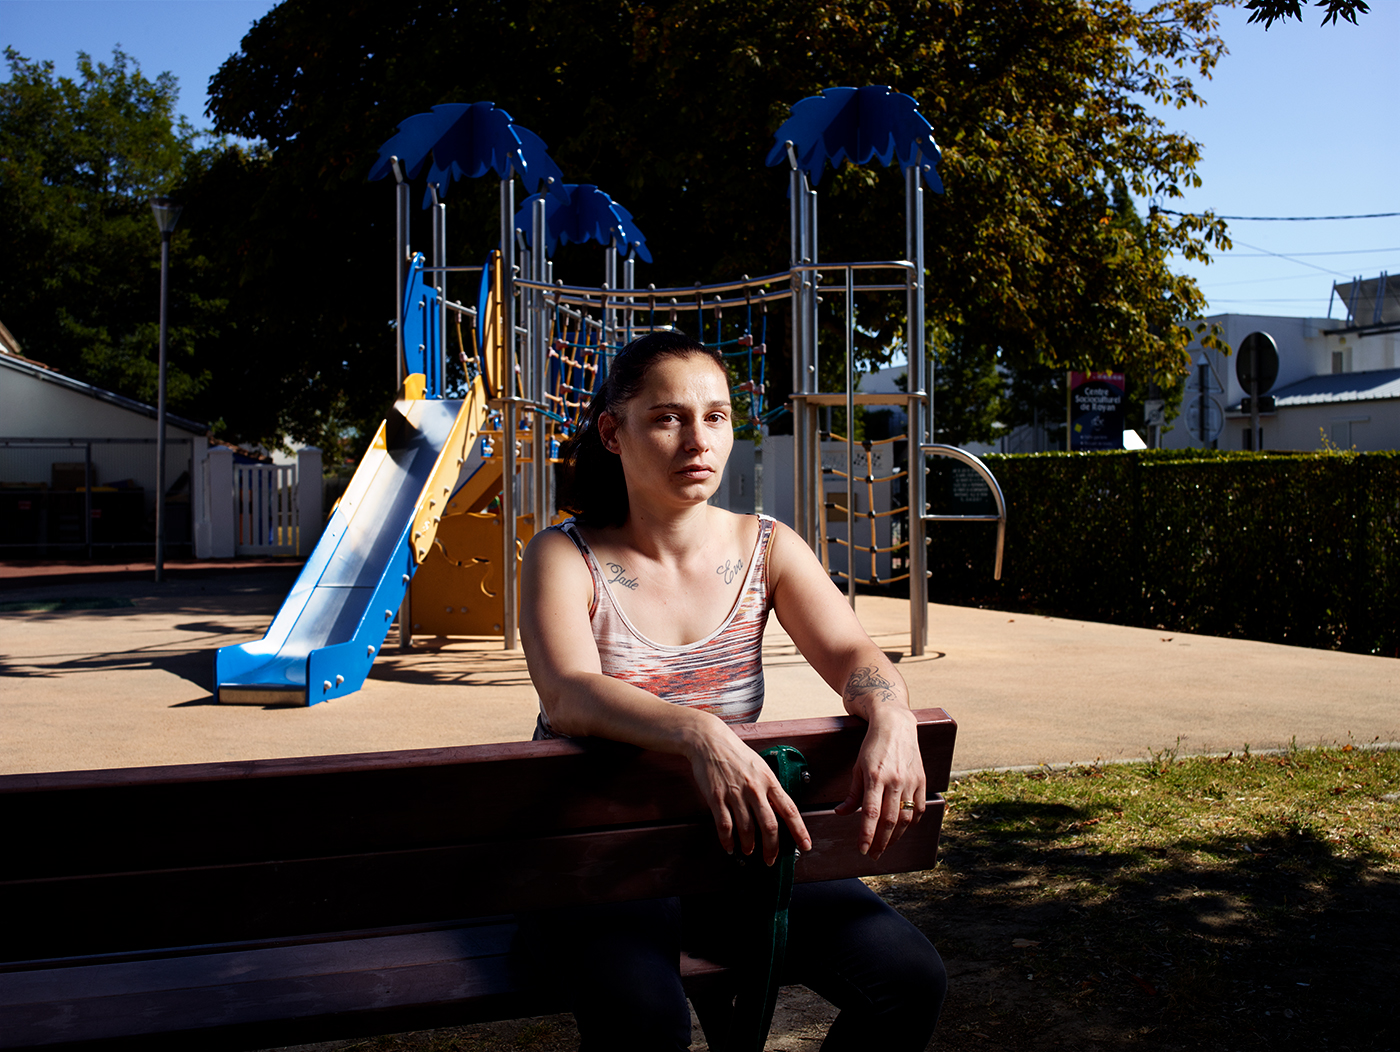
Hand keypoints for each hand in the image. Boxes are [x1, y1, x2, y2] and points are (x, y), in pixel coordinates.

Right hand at [685, 720, 812, 865]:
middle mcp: (755, 789)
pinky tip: (730, 847)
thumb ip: (769, 788)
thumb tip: (778, 810)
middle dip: (772, 848)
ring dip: (749, 845)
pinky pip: (725, 827)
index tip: (805, 846)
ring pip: (747, 830)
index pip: (790, 810)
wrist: (710, 741)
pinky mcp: (717, 798)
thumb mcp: (760, 767)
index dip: (799, 831)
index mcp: (768, 780)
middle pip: (769, 826)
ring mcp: (735, 794)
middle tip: (771, 859)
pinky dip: (728, 841)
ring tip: (749, 851)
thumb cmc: (736, 753)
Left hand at [834, 707, 924, 858]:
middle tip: (873, 855)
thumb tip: (841, 813)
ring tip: (886, 846)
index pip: (871, 814)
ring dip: (896, 837)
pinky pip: (919, 809)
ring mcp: (911, 781)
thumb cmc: (873, 746)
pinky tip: (903, 830)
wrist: (896, 725)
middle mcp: (895, 781)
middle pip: (890, 821)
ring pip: (906, 819)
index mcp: (875, 777)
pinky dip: (912, 823)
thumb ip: (852, 794)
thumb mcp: (857, 768)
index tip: (862, 850)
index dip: (867, 835)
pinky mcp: (922, 781)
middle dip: (881, 842)